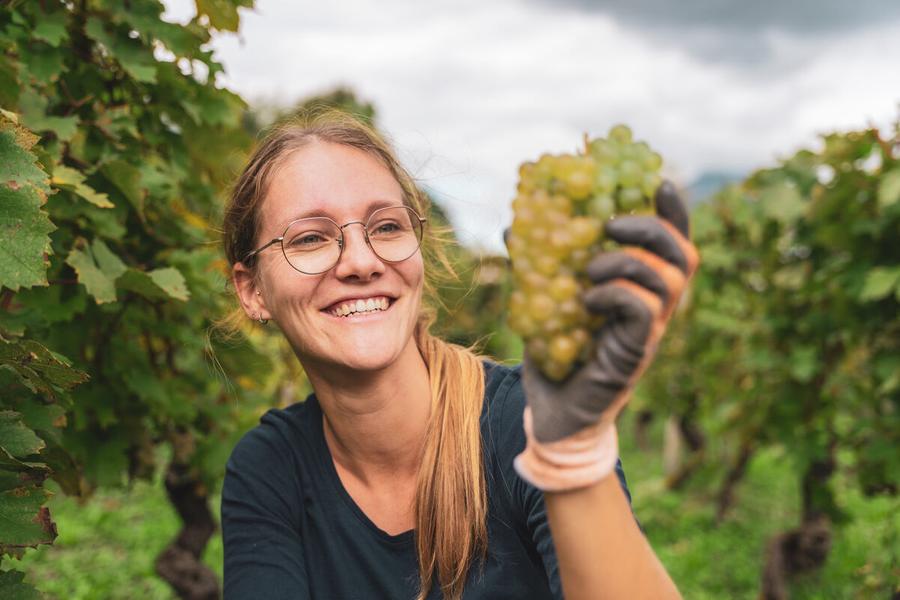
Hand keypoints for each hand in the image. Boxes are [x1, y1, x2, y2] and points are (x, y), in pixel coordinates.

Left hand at [523, 181, 698, 442]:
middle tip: (611, 221)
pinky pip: (643, 309)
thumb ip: (539, 266)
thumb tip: (514, 227)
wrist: (552, 416)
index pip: (672, 245)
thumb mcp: (544, 302)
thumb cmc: (556, 358)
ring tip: (590, 266)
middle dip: (653, 227)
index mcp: (642, 291)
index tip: (659, 181)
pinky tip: (586, 301)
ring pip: (669, 279)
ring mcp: (649, 333)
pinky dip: (614, 293)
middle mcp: (656, 310)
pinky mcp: (635, 353)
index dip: (674, 212)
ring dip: (628, 260)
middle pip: (684, 255)